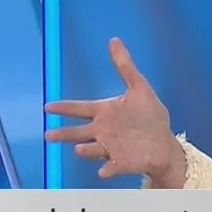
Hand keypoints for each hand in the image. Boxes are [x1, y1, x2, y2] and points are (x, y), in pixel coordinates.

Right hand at [44, 38, 185, 185]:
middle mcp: (103, 131)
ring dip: (85, 150)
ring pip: (92, 149)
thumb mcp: (139, 87)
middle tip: (48, 136)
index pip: (79, 109)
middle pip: (77, 132)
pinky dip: (107, 169)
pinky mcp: (121, 163)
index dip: (64, 108)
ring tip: (78, 149)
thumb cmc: (149, 116)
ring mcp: (110, 148)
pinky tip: (103, 171)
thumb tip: (114, 40)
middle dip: (63, 134)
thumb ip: (124, 65)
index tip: (49, 107)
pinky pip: (112, 167)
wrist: (163, 143)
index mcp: (104, 112)